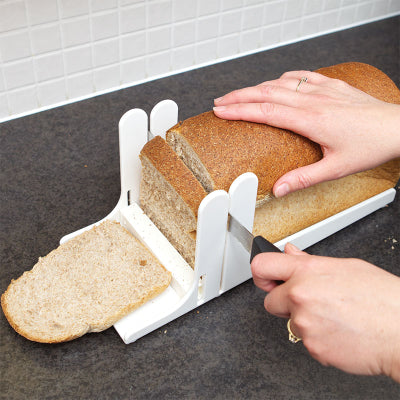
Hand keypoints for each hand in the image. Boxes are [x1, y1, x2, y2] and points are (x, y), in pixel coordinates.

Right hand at [213, 71, 399, 196]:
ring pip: (280, 83)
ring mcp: (322, 89)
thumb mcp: (335, 169)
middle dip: (238, 96)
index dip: (239, 111)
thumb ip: (303, 178)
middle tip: (219, 102)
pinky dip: (282, 79)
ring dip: (255, 87)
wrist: (397, 127)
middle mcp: (313, 101)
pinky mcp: (331, 85)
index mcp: (311, 120)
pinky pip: (301, 76)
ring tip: (239, 95)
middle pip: (265, 93)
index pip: (265, 112)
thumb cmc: (370, 146)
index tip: (221, 112)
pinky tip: (275, 83)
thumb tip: (278, 188)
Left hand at [251, 243, 399, 381]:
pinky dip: (318, 338)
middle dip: (285, 302)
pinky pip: (306, 341)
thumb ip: (309, 262)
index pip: (262, 266)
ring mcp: (304, 323)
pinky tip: (338, 330)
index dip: (261, 273)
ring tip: (333, 316)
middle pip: (270, 301)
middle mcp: (300, 295)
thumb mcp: (346, 267)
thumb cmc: (382, 298)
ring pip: (290, 323)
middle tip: (310, 302)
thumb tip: (290, 253)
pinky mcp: (312, 347)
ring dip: (305, 321)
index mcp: (307, 271)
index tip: (264, 278)